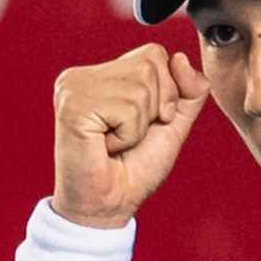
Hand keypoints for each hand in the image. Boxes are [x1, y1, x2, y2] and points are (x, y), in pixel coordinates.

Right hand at [50, 44, 208, 227]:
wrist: (109, 206)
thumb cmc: (134, 168)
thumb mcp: (173, 123)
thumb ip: (188, 90)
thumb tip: (180, 58)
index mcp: (102, 74)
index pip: (154, 54)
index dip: (166, 92)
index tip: (144, 123)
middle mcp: (82, 75)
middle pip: (151, 64)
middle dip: (156, 107)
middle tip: (128, 135)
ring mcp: (73, 87)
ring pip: (142, 86)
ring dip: (139, 125)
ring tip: (116, 141)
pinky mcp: (72, 105)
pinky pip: (128, 107)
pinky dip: (128, 134)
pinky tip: (106, 146)